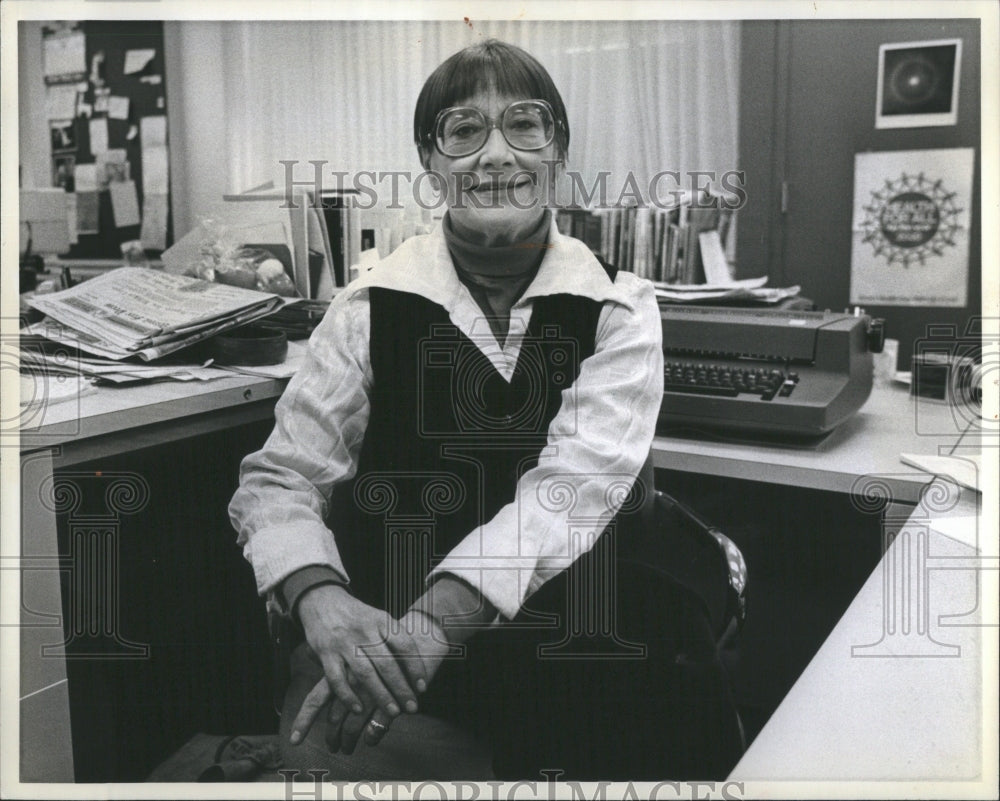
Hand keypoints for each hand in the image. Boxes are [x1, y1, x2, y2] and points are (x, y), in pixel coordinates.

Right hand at [294, 608, 450, 752]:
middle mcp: (365, 631)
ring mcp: (344, 642)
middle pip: (387, 664)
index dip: (415, 667)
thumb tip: (418, 665)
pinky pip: (337, 679)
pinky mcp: (326, 653)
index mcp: (382, 620)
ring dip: (380, 695)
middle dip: (401, 688)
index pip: (404, 645)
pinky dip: (348, 696)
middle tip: (412, 707)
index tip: (422, 687)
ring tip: (393, 712)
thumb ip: (394, 638)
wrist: (323, 599)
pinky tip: (358, 710)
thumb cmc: (357, 615)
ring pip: (365, 674)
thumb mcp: (379, 617)